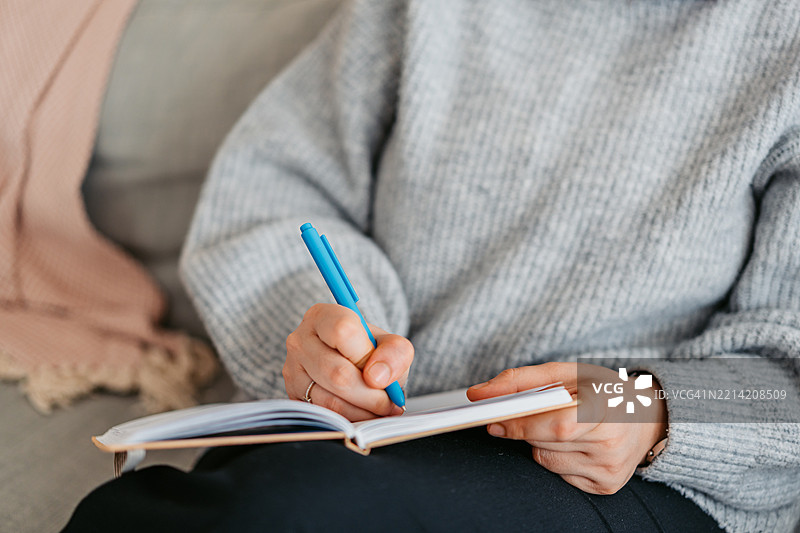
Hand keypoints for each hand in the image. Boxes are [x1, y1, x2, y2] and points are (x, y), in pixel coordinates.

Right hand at [284, 303, 412, 420]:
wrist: (350, 366)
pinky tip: (363, 415)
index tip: (382, 375)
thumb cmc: (370, 352)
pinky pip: (323, 416)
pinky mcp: (292, 397)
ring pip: (329, 400)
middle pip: (336, 373)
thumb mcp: (390, 345)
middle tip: (390, 404)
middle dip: (371, 396)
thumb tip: (377, 378)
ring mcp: (292, 371)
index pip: (343, 331)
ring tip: (379, 411)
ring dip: (362, 412)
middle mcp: (300, 341)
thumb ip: (395, 352)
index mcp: (321, 317)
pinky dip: (349, 420)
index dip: (367, 357)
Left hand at [466, 362, 667, 494]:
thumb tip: (477, 394)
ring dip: (542, 443)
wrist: (645, 416)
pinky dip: (556, 458)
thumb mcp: (563, 372)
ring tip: (565, 427)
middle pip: (545, 444)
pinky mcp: (605, 487)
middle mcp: (612, 444)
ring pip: (546, 461)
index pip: (556, 425)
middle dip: (528, 429)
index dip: (521, 423)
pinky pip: (559, 475)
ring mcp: (609, 470)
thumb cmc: (600, 389)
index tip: (495, 419)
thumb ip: (518, 380)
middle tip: (532, 413)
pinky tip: (575, 445)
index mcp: (606, 409)